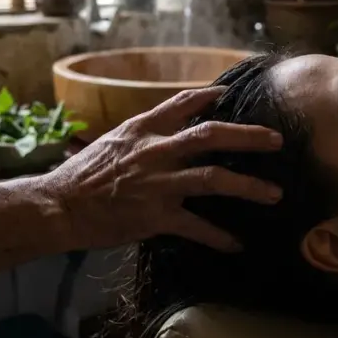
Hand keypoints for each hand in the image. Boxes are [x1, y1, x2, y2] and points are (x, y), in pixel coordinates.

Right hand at [45, 86, 283, 251]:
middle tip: (277, 141)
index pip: (183, 102)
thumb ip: (146, 133)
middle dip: (248, 137)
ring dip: (248, 186)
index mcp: (144, 128)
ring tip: (274, 194)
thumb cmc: (83, 174)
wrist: (59, 205)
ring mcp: (158, 183)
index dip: (211, 95)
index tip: (232, 93)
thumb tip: (173, 129)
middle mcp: (156, 150)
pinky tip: (237, 245)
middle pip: (211, 135)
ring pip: (214, 180)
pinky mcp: (156, 216)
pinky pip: (197, 227)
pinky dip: (220, 237)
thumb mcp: (114, 141)